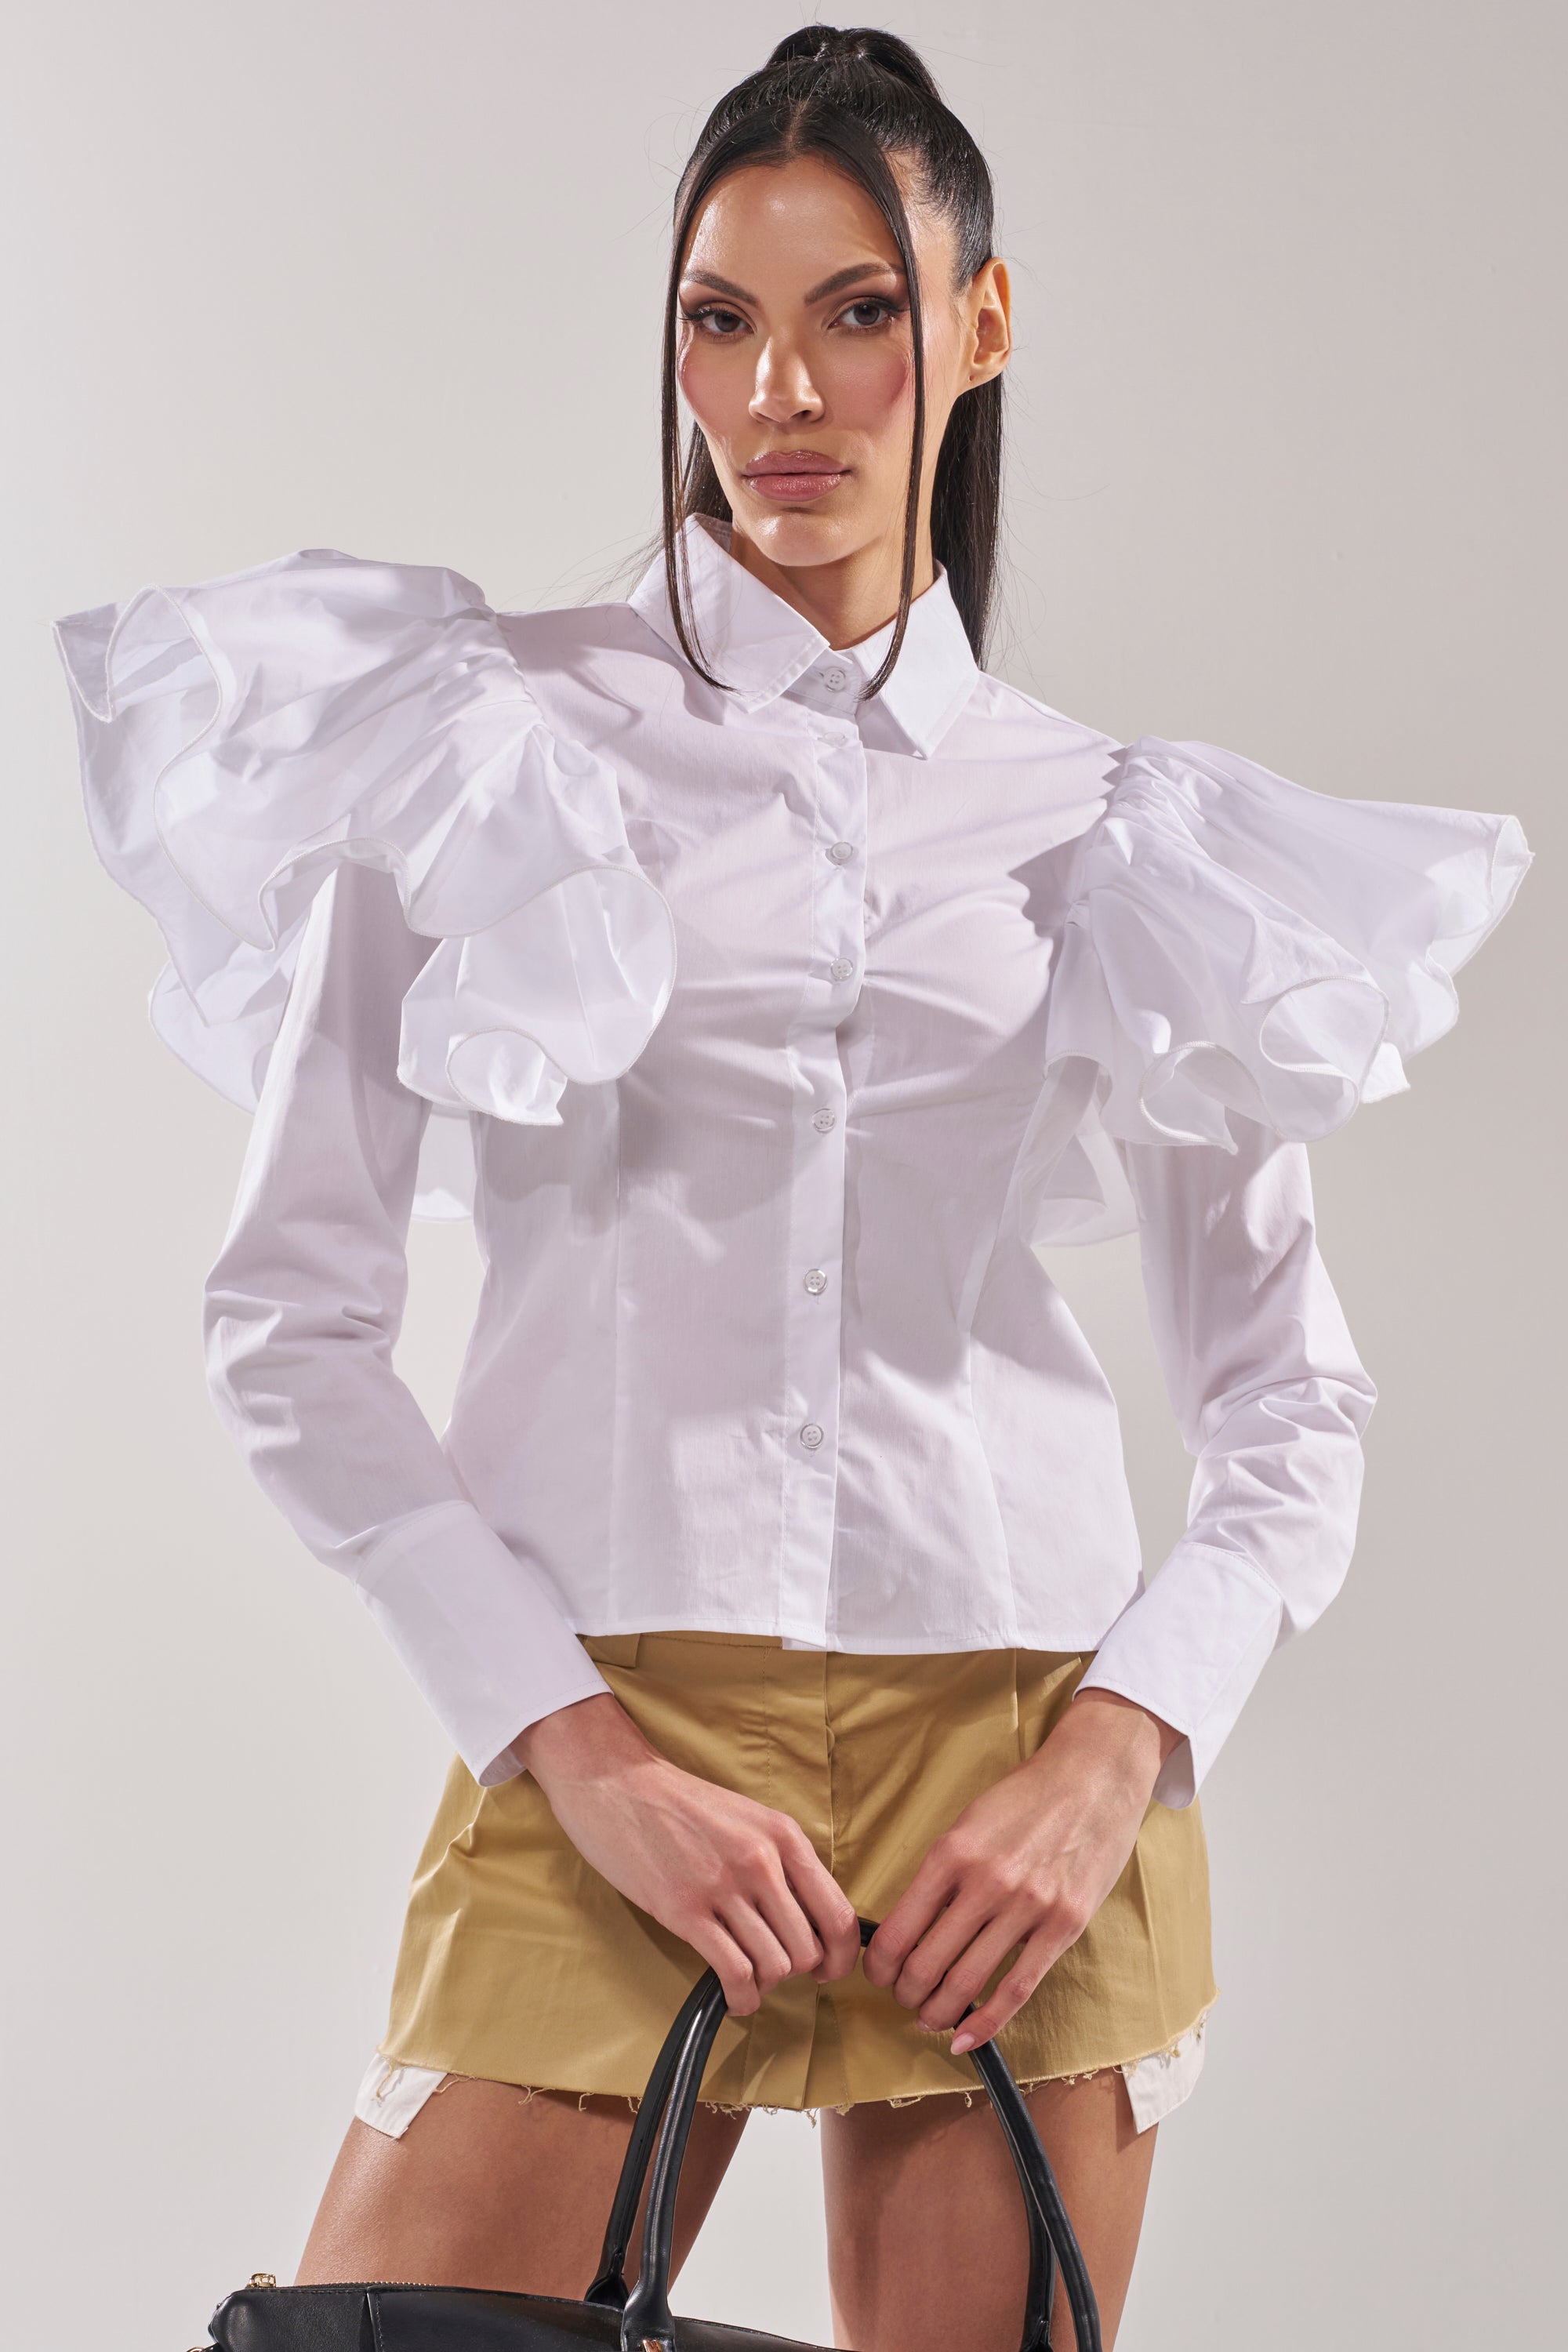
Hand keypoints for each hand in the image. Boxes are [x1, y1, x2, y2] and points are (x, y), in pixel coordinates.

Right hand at [517, 1691, 862, 2017]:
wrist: (618, 1782)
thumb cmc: (682, 1804)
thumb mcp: (748, 1819)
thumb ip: (782, 1862)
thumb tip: (810, 1919)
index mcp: (783, 1836)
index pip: (838, 1913)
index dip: (841, 1956)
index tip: (829, 1971)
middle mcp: (761, 1860)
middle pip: (807, 1949)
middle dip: (795, 1971)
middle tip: (774, 1969)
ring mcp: (724, 1886)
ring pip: (774, 1965)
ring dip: (764, 1982)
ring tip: (748, 1978)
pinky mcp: (685, 1910)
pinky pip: (735, 1971)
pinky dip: (741, 1996)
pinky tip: (734, 1995)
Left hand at [862, 1689, 1180, 2053]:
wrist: (1093, 1775)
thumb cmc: (1026, 1798)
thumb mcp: (968, 1822)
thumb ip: (941, 1872)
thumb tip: (910, 1924)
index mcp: (951, 1853)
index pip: (898, 1930)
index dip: (879, 1967)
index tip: (877, 1976)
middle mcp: (985, 1882)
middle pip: (926, 1964)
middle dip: (905, 1993)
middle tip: (903, 1998)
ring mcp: (1027, 1906)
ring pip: (966, 1983)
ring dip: (938, 2012)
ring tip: (929, 2018)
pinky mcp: (1064, 1926)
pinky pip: (1017, 1989)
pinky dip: (986, 2022)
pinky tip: (966, 2037)